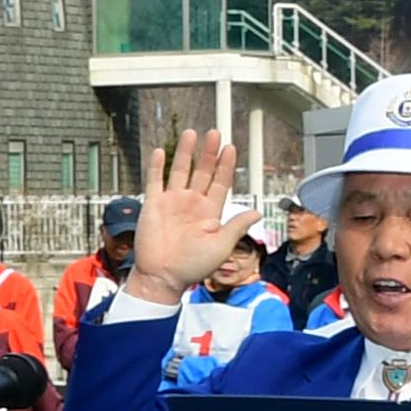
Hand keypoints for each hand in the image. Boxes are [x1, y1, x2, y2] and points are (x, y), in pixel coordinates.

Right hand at [120, 129, 243, 305]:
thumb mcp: (221, 246)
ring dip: (186, 152)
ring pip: (180, 170)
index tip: (231, 148)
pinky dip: (157, 166)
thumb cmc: (192, 267)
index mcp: (209, 212)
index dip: (226, 165)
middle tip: (214, 133)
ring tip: (191, 134)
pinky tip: (160, 151)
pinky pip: (155, 181)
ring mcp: (172, 202)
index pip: (220, 182)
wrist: (163, 277)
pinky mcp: (153, 205)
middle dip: (209, 152)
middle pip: (203, 171)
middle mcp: (192, 204)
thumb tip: (256, 213)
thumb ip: (236, 226)